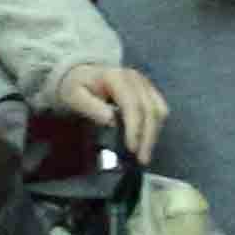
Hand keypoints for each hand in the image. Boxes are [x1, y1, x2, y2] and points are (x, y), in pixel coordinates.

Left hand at [48, 62, 169, 164]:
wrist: (82, 74)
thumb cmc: (77, 87)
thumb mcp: (75, 96)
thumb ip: (91, 107)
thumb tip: (110, 120)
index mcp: (116, 77)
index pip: (132, 104)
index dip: (134, 128)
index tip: (131, 149)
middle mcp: (135, 78)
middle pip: (150, 109)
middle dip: (147, 137)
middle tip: (141, 159)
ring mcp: (144, 84)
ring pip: (159, 110)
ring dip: (154, 134)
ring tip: (144, 155)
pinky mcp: (149, 90)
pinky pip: (160, 109)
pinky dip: (156, 127)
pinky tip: (146, 142)